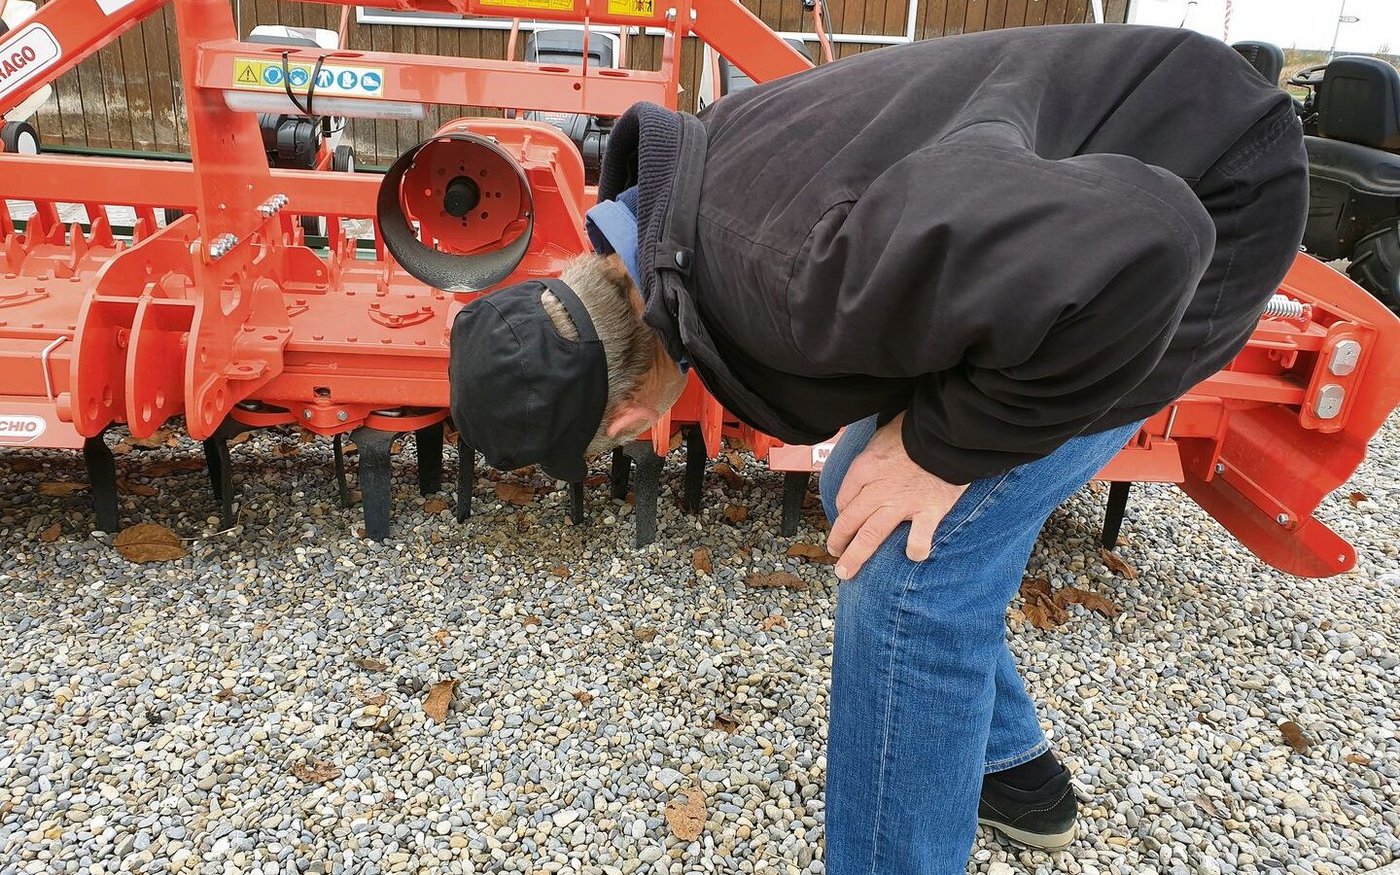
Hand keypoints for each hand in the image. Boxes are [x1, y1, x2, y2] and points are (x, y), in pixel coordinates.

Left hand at [826, 413, 967, 580]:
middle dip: (838, 541)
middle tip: (835, 554)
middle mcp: (878, 489)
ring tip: (847, 572)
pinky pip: (919, 537)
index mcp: (865, 468)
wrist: (948, 432)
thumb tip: (865, 470)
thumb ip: (871, 454)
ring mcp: (903, 502)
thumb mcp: (882, 434)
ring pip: (871, 535)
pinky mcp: (930, 510)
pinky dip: (915, 549)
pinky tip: (914, 556)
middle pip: (849, 521)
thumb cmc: (915, 429)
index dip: (842, 512)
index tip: (844, 520)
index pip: (844, 498)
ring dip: (855, 556)